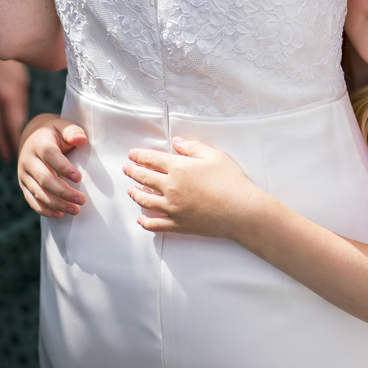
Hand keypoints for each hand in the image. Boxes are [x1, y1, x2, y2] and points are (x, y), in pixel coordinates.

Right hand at [18, 114, 86, 217]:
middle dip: (63, 192)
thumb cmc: (55, 132)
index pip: (50, 157)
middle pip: (44, 179)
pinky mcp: (24, 185)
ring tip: (75, 210)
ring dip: (57, 204)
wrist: (32, 137)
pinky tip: (60, 215)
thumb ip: (72, 131)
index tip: (79, 178)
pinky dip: (45, 210)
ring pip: (38, 193)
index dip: (64, 168)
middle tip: (82, 200)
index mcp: (39, 143)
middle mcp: (28, 160)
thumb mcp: (63, 125)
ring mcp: (24, 174)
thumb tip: (81, 140)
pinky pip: (32, 201)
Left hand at [124, 137, 266, 238]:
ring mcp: (172, 208)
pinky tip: (141, 220)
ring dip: (135, 193)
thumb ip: (192, 147)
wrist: (241, 210)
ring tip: (130, 190)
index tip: (132, 155)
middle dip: (132, 172)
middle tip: (126, 168)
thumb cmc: (230, 181)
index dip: (139, 156)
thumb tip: (176, 143)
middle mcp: (170, 188)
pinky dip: (145, 223)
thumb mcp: (214, 156)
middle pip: (144, 178)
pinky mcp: (178, 224)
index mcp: (178, 168)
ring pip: (145, 201)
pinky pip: (156, 224)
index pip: (152, 159)